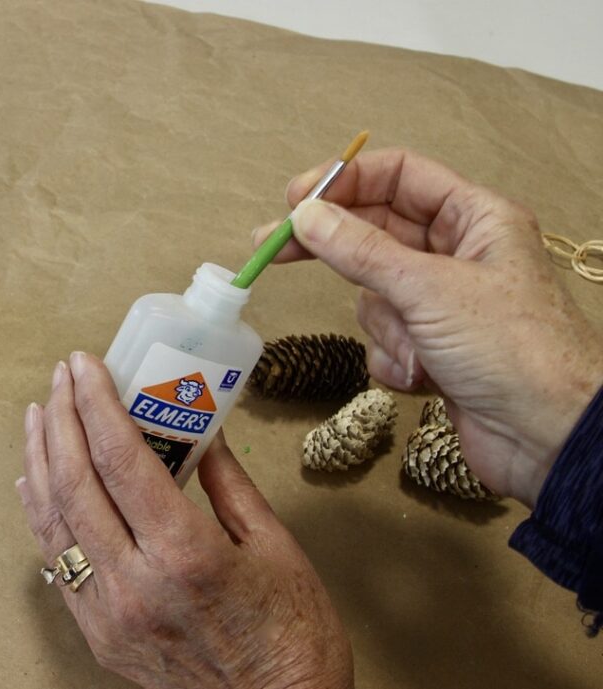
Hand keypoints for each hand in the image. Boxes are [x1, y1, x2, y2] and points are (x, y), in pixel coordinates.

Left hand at [18, 352, 352, 688]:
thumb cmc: (292, 635)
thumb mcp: (274, 546)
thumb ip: (228, 483)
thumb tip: (201, 429)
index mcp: (185, 553)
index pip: (121, 459)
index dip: (96, 403)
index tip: (85, 365)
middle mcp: (134, 583)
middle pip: (76, 482)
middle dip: (62, 418)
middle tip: (62, 377)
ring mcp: (109, 614)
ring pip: (54, 520)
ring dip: (40, 459)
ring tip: (38, 415)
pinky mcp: (99, 634)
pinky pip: (57, 563)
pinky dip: (41, 514)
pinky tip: (35, 480)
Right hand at [253, 148, 602, 506]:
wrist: (550, 439)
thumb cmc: (513, 350)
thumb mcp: (429, 289)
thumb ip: (360, 250)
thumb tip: (305, 215)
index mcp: (475, 220)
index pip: (399, 178)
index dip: (344, 183)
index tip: (294, 201)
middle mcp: (459, 256)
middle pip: (375, 235)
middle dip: (333, 248)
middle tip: (273, 249)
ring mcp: (443, 306)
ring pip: (373, 295)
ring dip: (384, 326)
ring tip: (418, 348)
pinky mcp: (432, 350)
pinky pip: (383, 340)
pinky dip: (394, 359)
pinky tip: (425, 378)